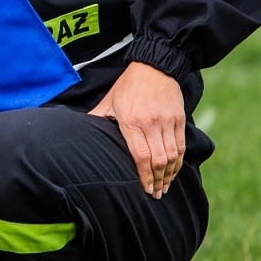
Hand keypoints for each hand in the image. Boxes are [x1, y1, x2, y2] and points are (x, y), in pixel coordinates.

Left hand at [89, 61, 185, 198]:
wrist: (154, 66)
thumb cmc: (128, 85)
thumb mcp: (109, 100)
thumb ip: (98, 118)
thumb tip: (80, 133)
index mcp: (131, 121)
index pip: (140, 156)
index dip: (144, 176)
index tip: (145, 190)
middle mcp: (151, 123)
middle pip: (158, 160)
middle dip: (158, 181)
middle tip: (156, 194)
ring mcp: (167, 121)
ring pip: (171, 155)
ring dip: (169, 174)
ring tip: (165, 187)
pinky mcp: (178, 118)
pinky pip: (180, 145)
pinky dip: (178, 161)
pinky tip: (174, 171)